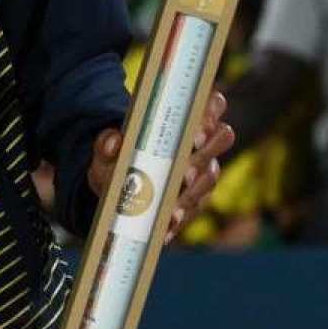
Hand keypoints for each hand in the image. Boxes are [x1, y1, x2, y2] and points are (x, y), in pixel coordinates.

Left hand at [87, 92, 234, 242]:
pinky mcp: (196, 200)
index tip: (194, 132)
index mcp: (185, 121)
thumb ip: (106, 143)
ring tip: (175, 203)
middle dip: (206, 153)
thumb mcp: (107, 150)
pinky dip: (181, 215)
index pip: (211, 106)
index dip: (209, 116)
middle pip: (220, 140)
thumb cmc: (119, 158)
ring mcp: (202, 174)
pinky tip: (169, 222)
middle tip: (186, 170)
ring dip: (194, 189)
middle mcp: (201, 144)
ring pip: (210, 177)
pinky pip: (195, 207)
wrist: (116, 186)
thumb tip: (114, 141)